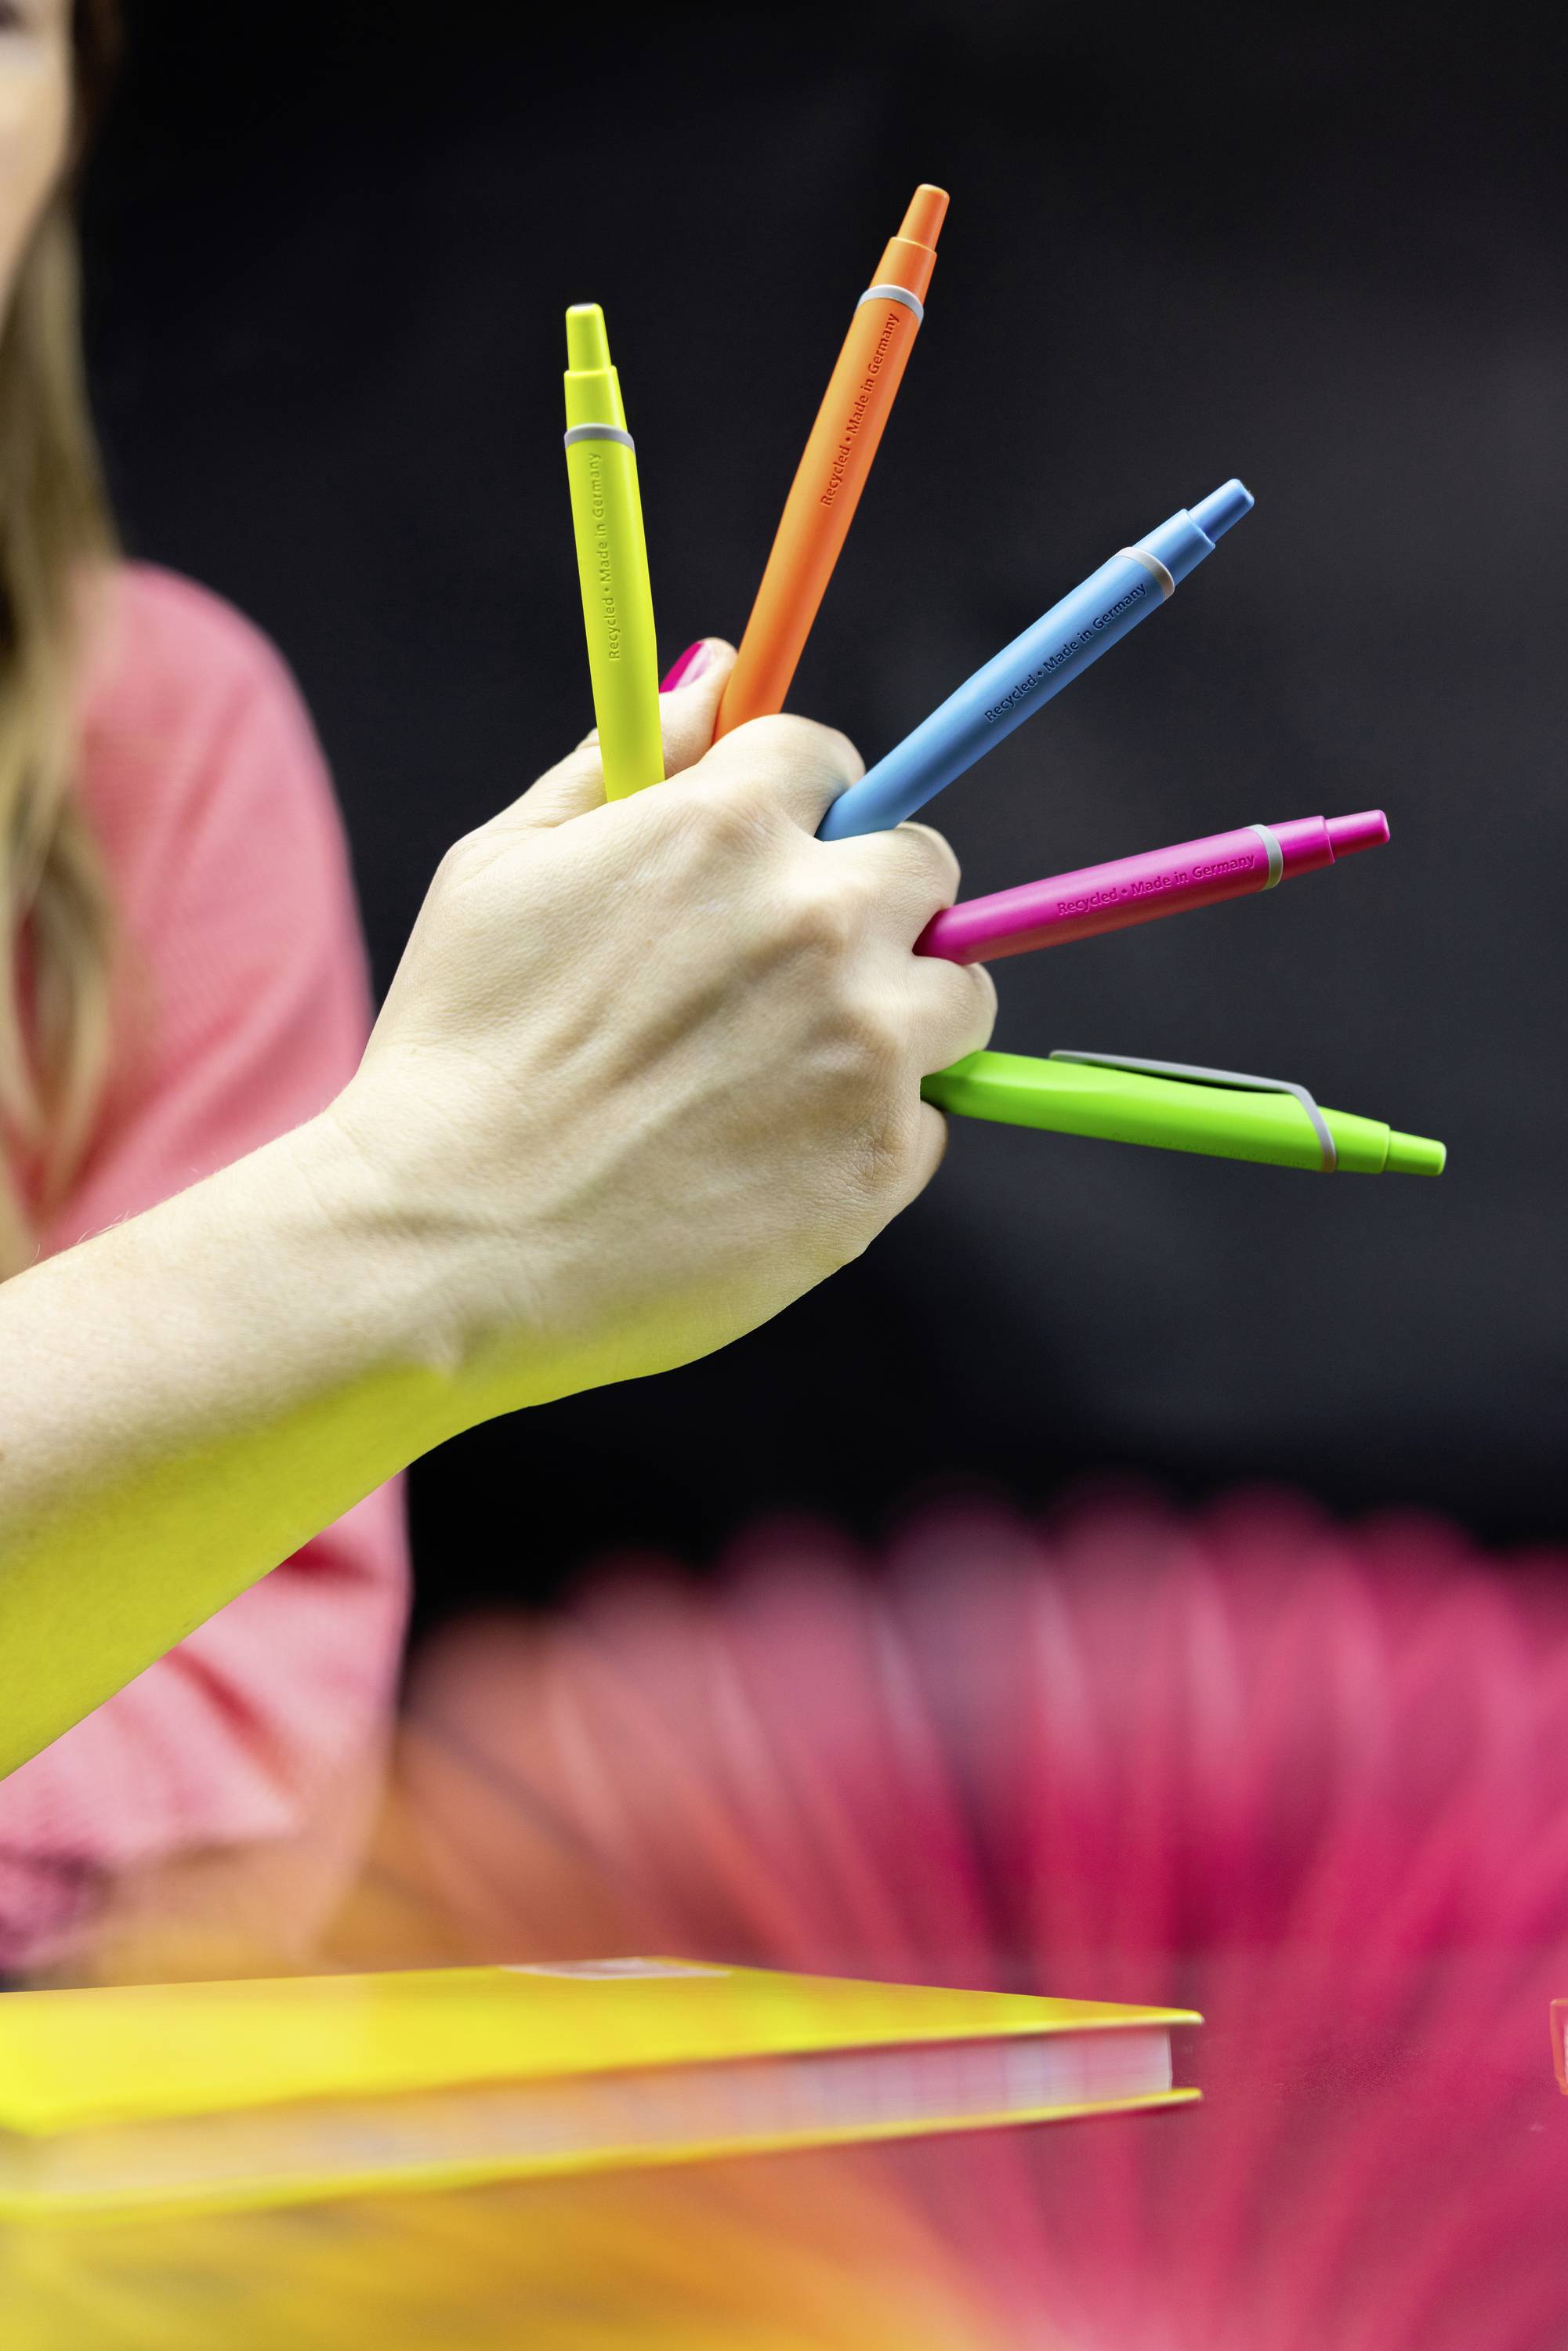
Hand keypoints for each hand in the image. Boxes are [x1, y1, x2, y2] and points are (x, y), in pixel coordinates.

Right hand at [329, 640, 995, 1406]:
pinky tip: (764, 1160)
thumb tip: (717, 672)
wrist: (446, 1247)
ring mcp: (865, 1047)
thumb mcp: (501, 868)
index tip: (775, 856)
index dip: (801, 809)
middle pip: (925, 867)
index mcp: (727, 828)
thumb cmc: (455, 1052)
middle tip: (792, 971)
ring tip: (786, 1073)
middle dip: (871, 904)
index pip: (833, 762)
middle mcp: (821, 922)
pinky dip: (864, 1134)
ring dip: (896, 1017)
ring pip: (957, 997)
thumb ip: (623, 758)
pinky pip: (923, 1120)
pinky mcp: (880, 1162)